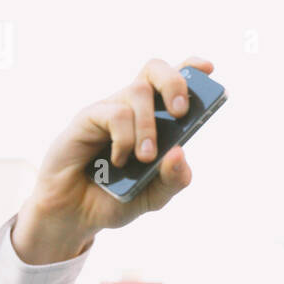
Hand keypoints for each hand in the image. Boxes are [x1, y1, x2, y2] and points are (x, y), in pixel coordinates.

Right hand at [12, 55, 214, 260]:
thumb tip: (180, 153)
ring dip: (148, 126)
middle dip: (174, 82)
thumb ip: (174, 178)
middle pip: (154, 70)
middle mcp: (133, 109)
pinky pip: (116, 114)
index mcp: (155, 120)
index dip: (190, 69)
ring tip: (145, 157)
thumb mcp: (155, 196)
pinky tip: (119, 161)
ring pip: (138, 91)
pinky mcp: (87, 118)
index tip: (208, 68)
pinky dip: (125, 139)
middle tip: (180, 112)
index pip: (173, 83)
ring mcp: (109, 111)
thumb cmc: (115, 198)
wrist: (74, 215)